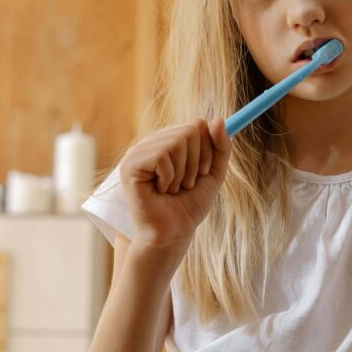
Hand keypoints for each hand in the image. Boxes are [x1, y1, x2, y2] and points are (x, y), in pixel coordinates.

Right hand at [120, 116, 231, 250]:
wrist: (173, 233)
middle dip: (198, 162)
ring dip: (183, 172)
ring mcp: (139, 152)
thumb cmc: (190, 205)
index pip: (198, 125)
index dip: (207, 151)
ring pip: (177, 142)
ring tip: (172, 189)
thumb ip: (221, 146)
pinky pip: (162, 155)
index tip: (202, 173)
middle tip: (186, 184)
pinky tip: (160, 190)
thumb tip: (217, 118)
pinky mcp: (130, 165)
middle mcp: (153, 142)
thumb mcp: (214, 173)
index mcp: (169, 141)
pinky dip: (170, 177)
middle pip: (191, 130)